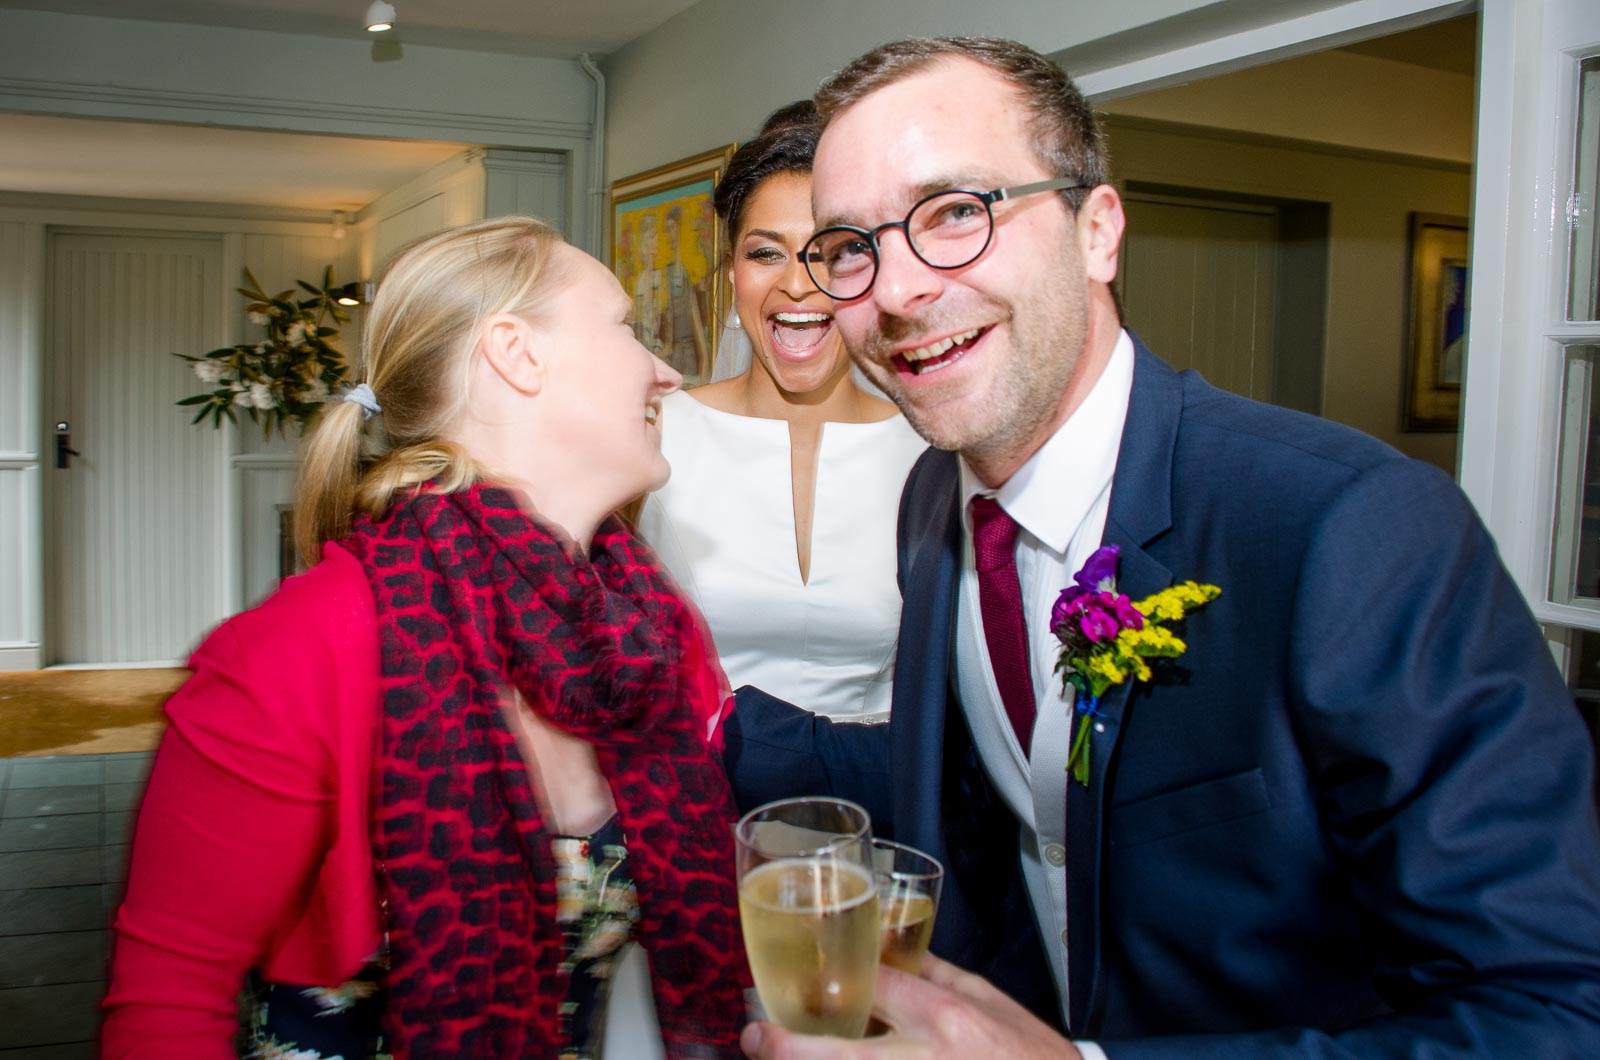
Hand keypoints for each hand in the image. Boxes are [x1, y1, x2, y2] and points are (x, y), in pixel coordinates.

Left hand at [740, 954, 1080, 1058]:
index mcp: (945, 1017)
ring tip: (777, 1054)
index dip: (822, 984)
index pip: (868, 988)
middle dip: (784, 1049)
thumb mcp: (989, 1000)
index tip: (791, 985)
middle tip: (755, 1038)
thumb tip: (889, 950)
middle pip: (836, 1056)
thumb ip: (936, 974)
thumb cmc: (1033, 1056)